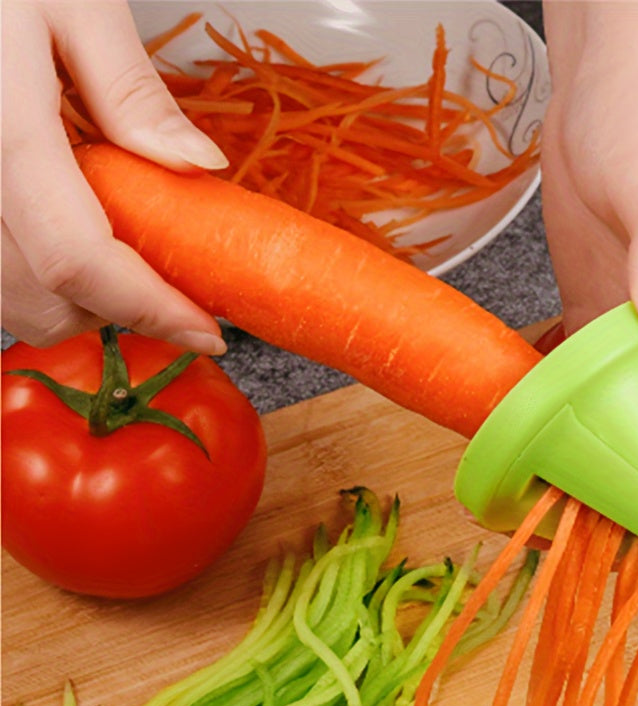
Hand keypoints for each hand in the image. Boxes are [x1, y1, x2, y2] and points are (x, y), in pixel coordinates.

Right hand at [1, 0, 226, 354]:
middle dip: (124, 309)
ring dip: (85, 300)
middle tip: (173, 278)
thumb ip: (129, 90)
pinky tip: (76, 232)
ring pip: (18, 304)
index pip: (79, 262)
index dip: (150, 312)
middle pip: (48, 302)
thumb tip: (200, 165)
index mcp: (1, 138)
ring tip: (125, 249)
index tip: (208, 332)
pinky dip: (46, 280)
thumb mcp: (70, 0)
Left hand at [540, 1, 637, 493]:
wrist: (614, 93)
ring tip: (544, 512)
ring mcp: (630, 337)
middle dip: (629, 500)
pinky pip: (577, 388)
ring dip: (588, 467)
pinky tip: (524, 443)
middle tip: (577, 548)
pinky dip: (556, 420)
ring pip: (617, 424)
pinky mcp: (590, 319)